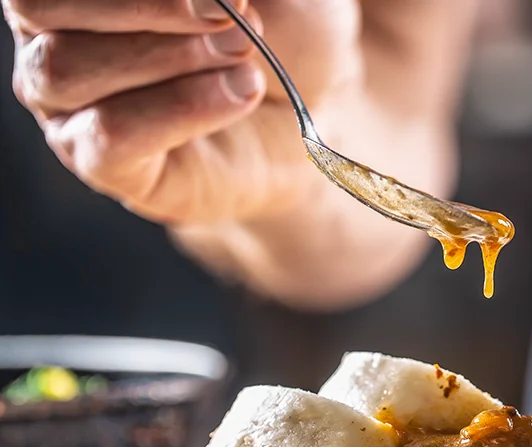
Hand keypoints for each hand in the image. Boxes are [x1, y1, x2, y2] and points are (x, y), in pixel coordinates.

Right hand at [3, 0, 480, 308]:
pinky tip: (241, 90)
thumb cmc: (292, 49)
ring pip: (64, 68)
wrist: (312, 136)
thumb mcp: (293, 1)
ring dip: (160, 47)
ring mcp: (78, 110)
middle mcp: (63, 40)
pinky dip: (172, 107)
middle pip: (44, 3)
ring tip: (247, 51)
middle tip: (229, 7)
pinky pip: (107, 141)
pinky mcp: (113, 169)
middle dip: (142, 0)